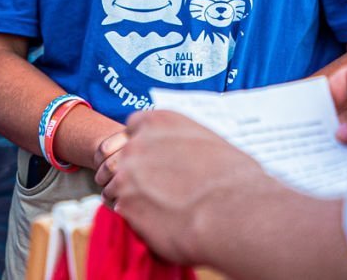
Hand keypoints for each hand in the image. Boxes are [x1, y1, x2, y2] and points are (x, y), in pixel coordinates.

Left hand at [95, 110, 274, 262]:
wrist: (233, 212)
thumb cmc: (234, 179)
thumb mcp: (208, 141)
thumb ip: (183, 142)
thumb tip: (183, 156)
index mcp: (158, 122)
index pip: (132, 127)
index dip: (141, 146)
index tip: (151, 160)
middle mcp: (137, 144)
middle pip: (117, 156)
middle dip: (129, 172)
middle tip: (149, 189)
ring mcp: (126, 175)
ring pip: (112, 185)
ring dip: (127, 196)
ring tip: (152, 210)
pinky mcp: (125, 206)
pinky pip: (119, 211)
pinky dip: (133, 218)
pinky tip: (154, 224)